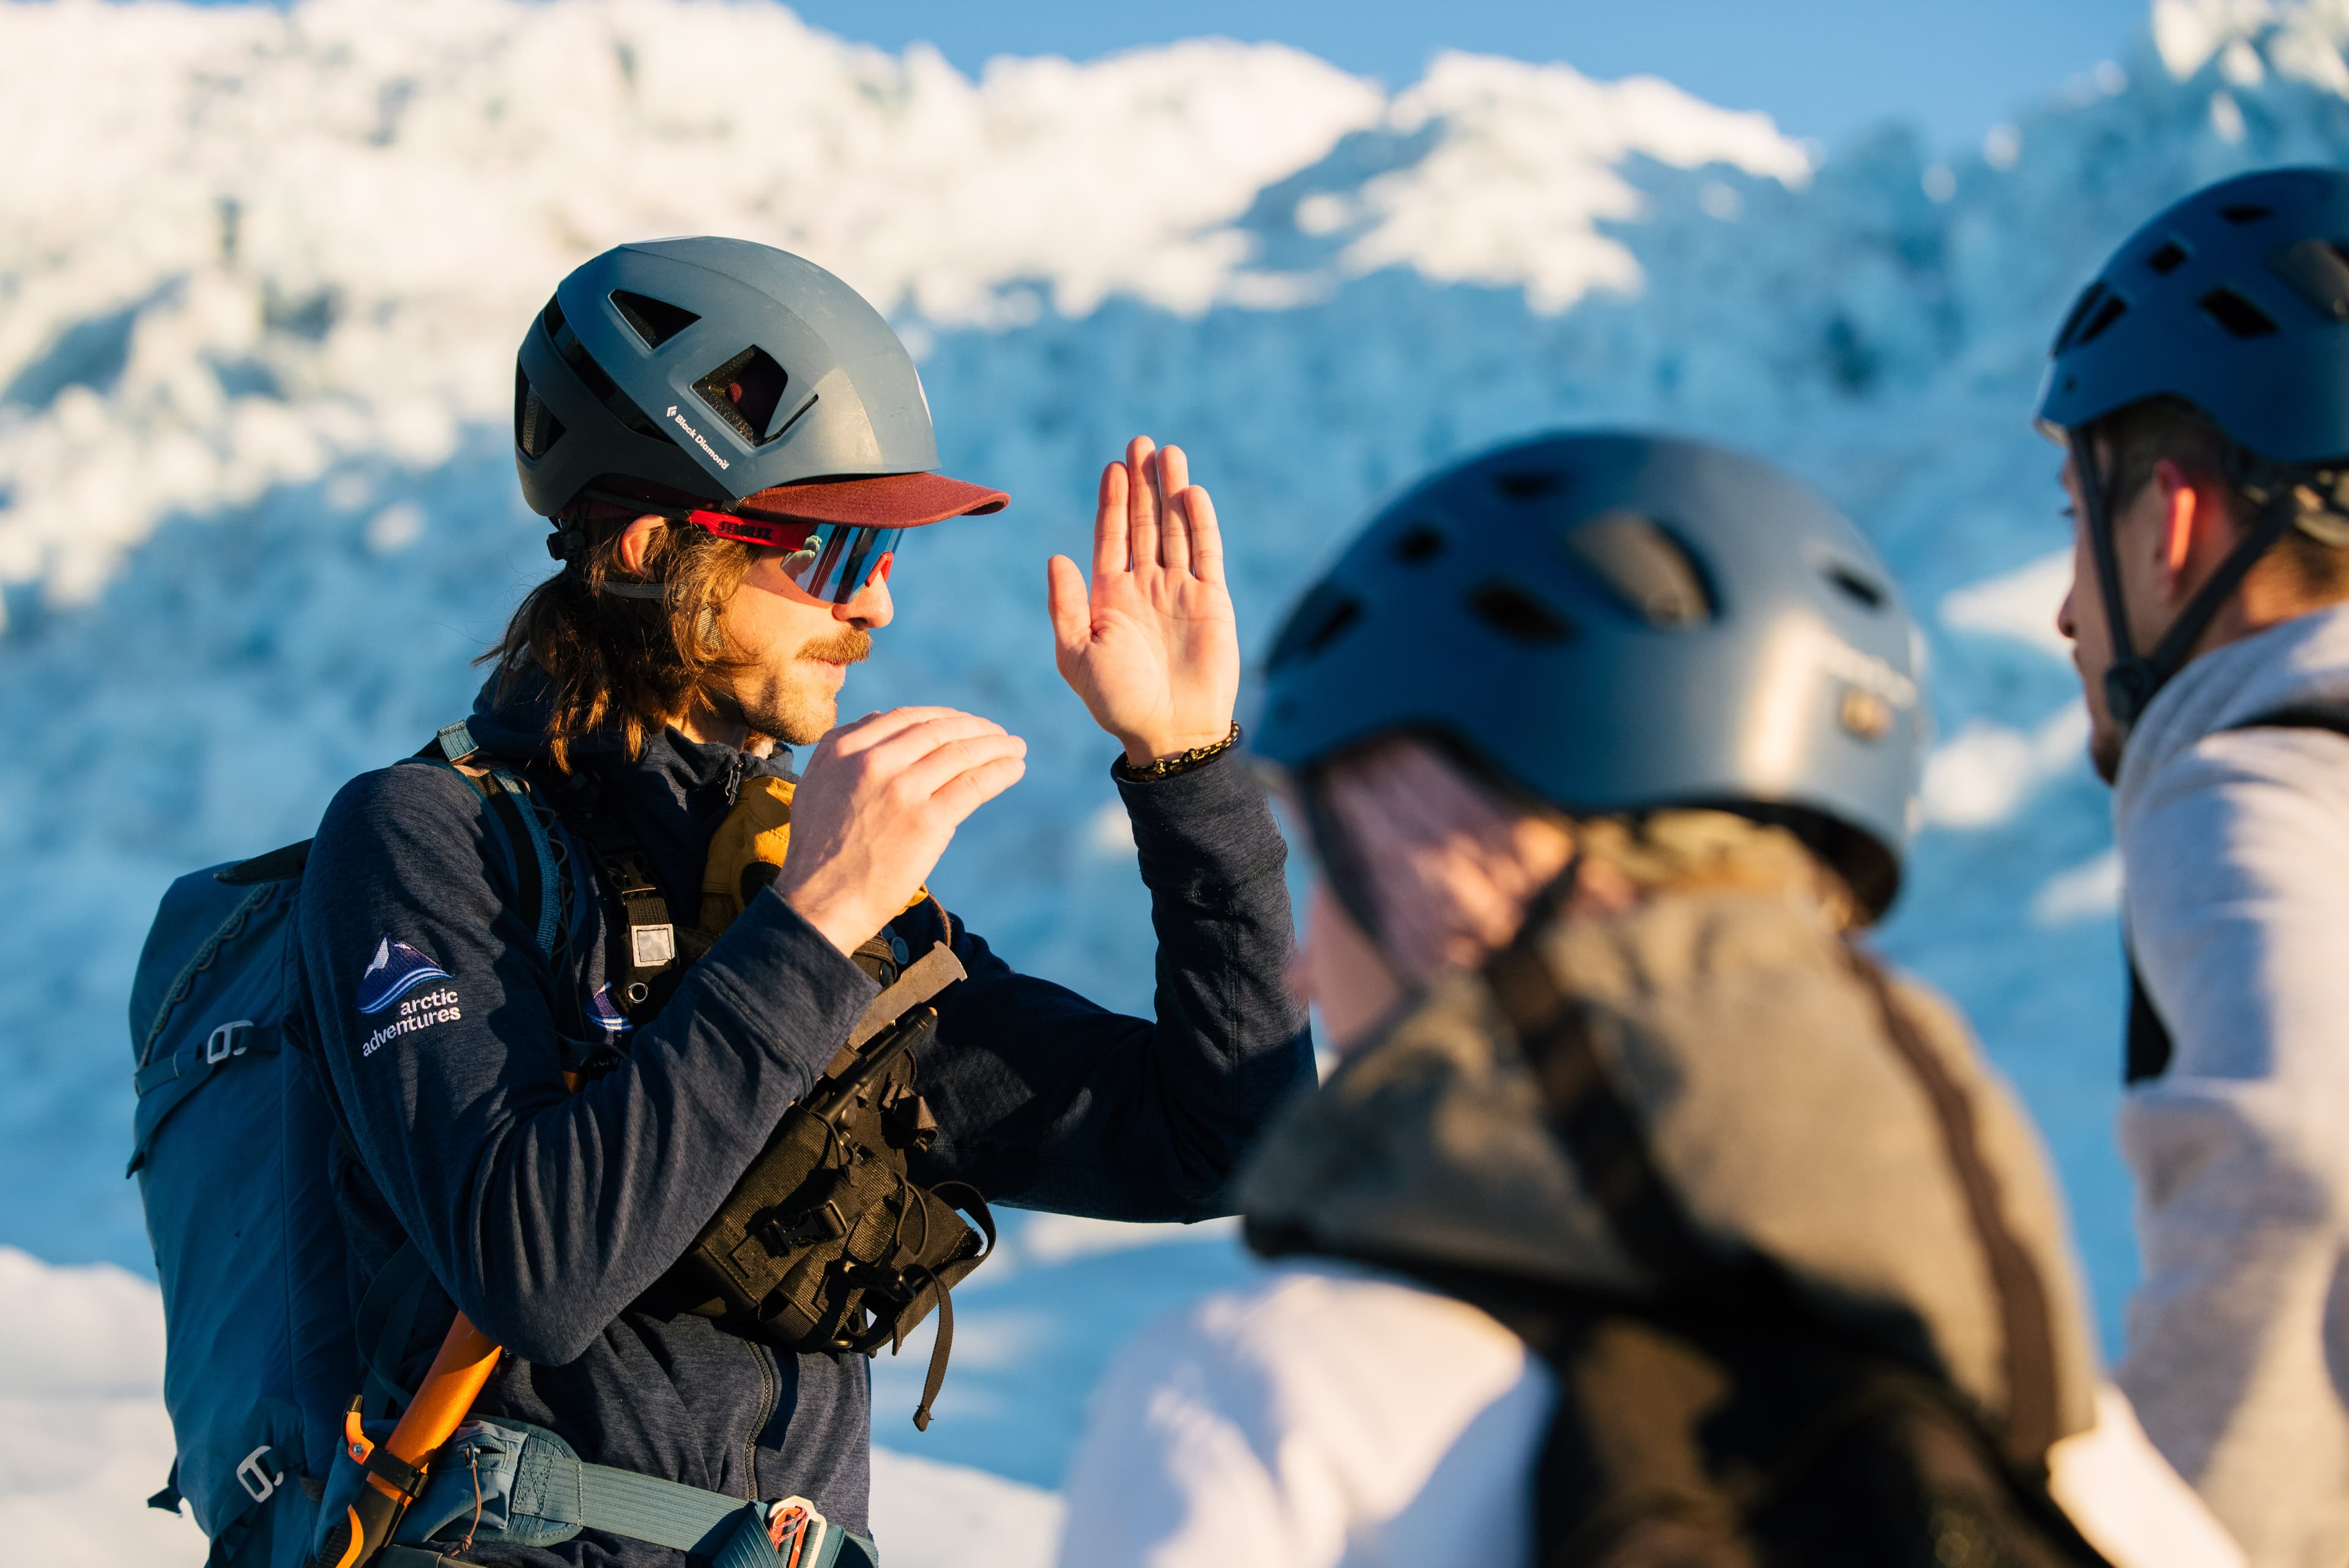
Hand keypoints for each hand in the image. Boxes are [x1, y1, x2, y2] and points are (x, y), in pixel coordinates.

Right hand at [772, 707, 1026, 955]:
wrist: (819, 902)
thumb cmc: (818, 851)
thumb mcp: (814, 783)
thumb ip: (839, 746)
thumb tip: (878, 716)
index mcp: (845, 750)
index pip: (907, 718)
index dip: (944, 717)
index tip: (965, 722)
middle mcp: (874, 762)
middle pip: (939, 731)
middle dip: (976, 728)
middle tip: (999, 735)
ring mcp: (902, 790)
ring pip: (961, 753)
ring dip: (996, 746)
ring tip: (1015, 748)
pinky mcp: (927, 821)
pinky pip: (974, 784)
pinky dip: (1000, 772)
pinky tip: (1014, 769)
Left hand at [1047, 436, 1240, 767]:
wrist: (1170, 733)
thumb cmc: (1118, 702)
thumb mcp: (1076, 657)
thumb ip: (1065, 607)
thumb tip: (1057, 557)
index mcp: (1110, 598)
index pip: (1110, 537)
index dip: (1111, 502)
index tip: (1112, 467)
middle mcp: (1145, 587)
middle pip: (1144, 523)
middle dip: (1141, 483)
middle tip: (1140, 442)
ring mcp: (1180, 591)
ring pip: (1175, 529)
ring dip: (1171, 491)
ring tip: (1167, 452)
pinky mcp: (1212, 600)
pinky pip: (1206, 553)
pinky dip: (1199, 523)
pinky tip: (1190, 492)